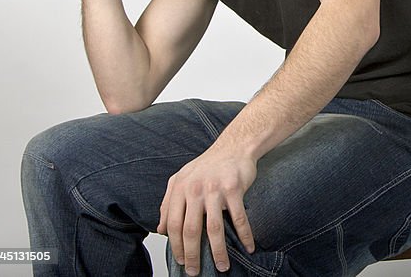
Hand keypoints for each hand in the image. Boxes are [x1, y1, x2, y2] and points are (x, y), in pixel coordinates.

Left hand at [157, 146, 256, 274]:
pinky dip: (244, 235)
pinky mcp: (234, 189)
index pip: (173, 225)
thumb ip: (168, 203)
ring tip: (222, 266)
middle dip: (193, 255)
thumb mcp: (181, 179)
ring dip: (219, 251)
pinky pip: (239, 218)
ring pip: (214, 228)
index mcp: (180, 189)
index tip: (181, 261)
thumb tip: (161, 230)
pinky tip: (248, 247)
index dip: (176, 247)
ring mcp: (215, 189)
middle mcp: (195, 189)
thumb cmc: (209, 165)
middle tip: (195, 271)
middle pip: (191, 230)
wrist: (234, 146)